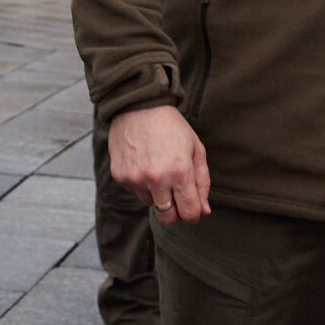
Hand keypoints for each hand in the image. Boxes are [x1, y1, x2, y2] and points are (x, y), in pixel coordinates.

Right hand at [110, 104, 210, 221]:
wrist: (138, 106)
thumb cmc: (171, 127)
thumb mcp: (195, 149)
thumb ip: (202, 182)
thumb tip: (204, 211)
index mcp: (180, 171)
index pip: (189, 213)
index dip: (193, 213)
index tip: (192, 207)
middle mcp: (156, 178)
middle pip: (167, 218)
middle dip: (175, 212)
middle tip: (176, 196)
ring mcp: (135, 178)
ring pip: (150, 204)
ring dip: (157, 193)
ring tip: (157, 168)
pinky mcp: (120, 176)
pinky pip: (135, 191)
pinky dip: (141, 183)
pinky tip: (143, 162)